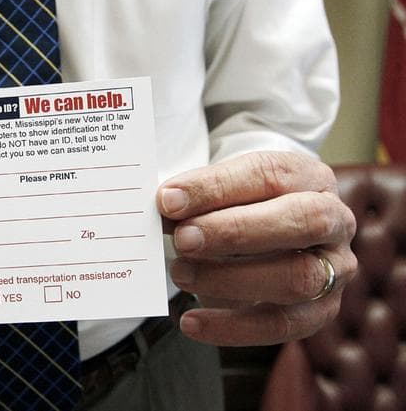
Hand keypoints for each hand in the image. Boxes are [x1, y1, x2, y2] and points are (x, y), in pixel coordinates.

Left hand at [158, 151, 356, 345]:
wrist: (264, 239)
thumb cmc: (239, 209)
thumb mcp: (222, 194)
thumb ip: (198, 199)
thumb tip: (166, 207)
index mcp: (309, 176)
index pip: (270, 175)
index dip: (217, 187)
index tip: (169, 200)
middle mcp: (334, 220)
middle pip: (302, 221)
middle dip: (235, 231)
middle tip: (183, 238)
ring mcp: (335, 268)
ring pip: (297, 277)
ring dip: (230, 278)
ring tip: (181, 274)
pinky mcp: (321, 311)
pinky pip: (282, 325)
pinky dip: (232, 327)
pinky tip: (192, 321)